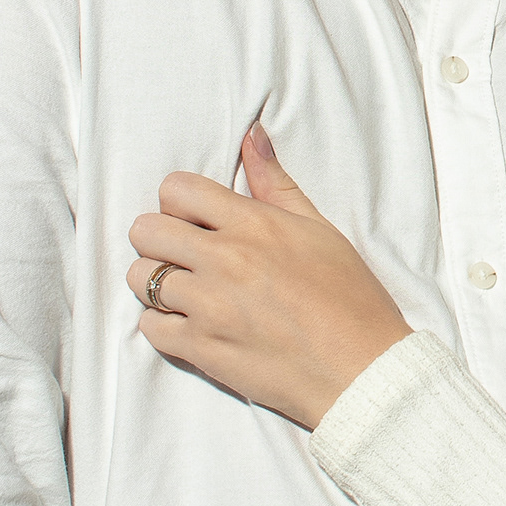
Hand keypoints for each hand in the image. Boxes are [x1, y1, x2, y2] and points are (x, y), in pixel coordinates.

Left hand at [128, 127, 409, 427]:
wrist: (364, 370)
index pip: (176, 190)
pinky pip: (149, 326)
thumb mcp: (319, 230)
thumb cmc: (351, 299)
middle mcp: (224, 260)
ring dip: (157, 282)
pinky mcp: (202, 349)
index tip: (197, 221)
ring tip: (187, 292)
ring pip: (140, 278)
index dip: (180, 203)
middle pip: (146, 230)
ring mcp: (208, 306)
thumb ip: (276, 184)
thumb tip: (251, 135)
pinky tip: (191, 324)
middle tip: (185, 256)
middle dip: (160, 239)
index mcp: (254, 225)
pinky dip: (163, 324)